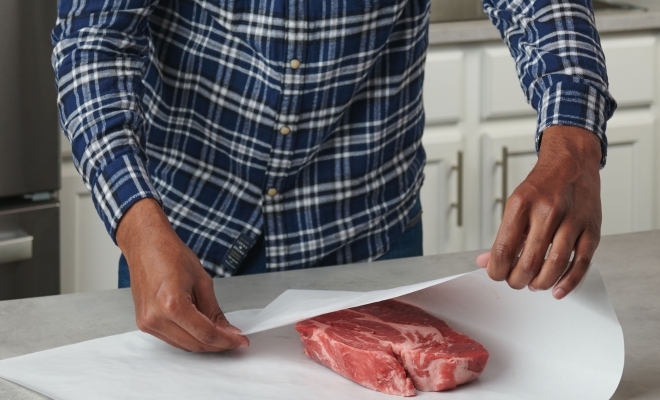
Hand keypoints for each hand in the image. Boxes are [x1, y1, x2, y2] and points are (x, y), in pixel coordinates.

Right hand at [116, 199, 248, 351]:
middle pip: (194, 344)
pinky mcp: (144, 323)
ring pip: (183, 345)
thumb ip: (214, 311)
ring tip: (221, 334)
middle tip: (235, 339)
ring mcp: (147, 323)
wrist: (146, 245)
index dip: (226, 340)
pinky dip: (189, 337)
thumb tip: (228, 331)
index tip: (241, 341)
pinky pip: (172, 339)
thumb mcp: (202, 281)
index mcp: (172, 305)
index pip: (205, 333)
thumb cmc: (171, 255)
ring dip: (204, 343)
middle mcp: (156, 318)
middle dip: (218, 345)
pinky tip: (201, 330)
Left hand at [476, 125, 601, 299]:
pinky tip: (557, 290)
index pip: (504, 248)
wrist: (572, 161)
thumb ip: (503, 235)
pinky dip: (568, 282)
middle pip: (529, 261)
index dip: (497, 270)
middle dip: (517, 280)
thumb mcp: (516, 203)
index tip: (496, 274)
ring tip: (533, 285)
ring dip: (540, 283)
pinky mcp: (592, 228)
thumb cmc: (542, 185)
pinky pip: (581, 263)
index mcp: (522, 204)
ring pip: (555, 265)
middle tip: (515, 282)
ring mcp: (572, 220)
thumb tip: (485, 262)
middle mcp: (547, 210)